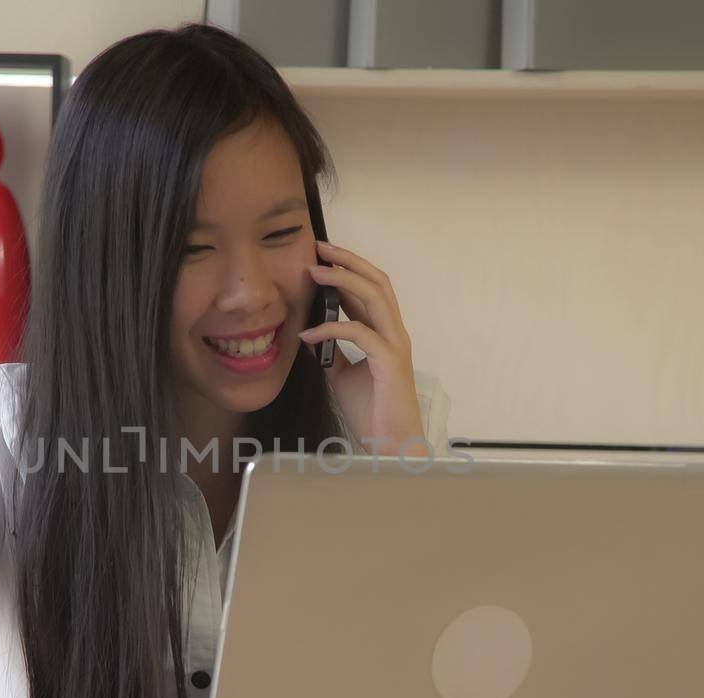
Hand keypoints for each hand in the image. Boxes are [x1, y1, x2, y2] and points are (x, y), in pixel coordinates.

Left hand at [298, 241, 424, 454]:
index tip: (320, 256)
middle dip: (348, 260)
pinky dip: (331, 329)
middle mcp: (394, 333)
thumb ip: (331, 353)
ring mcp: (395, 345)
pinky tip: (308, 334)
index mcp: (385, 333)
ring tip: (314, 272)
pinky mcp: (390, 362)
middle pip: (376, 282)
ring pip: (374, 297)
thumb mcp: (341, 376)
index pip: (370, 289)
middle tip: (318, 247)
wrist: (388, 443)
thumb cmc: (370, 411)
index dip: (347, 268)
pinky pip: (359, 333)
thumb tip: (310, 335)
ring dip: (343, 280)